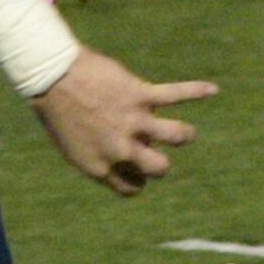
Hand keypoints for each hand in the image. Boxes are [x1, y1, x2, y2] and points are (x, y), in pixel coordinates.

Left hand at [31, 46, 212, 193]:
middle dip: (163, 162)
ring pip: (178, 135)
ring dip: (183, 134)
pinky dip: (196, 90)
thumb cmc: (57, 111)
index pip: (133, 187)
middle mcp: (121, 149)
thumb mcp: (72, 146)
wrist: (51, 76)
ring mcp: (134, 121)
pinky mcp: (141, 94)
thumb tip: (121, 160)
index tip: (136, 168)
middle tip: (156, 151)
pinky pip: (176, 94)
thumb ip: (99, 156)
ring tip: (182, 132)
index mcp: (101, 166)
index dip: (139, 179)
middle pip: (160, 168)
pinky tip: (212, 90)